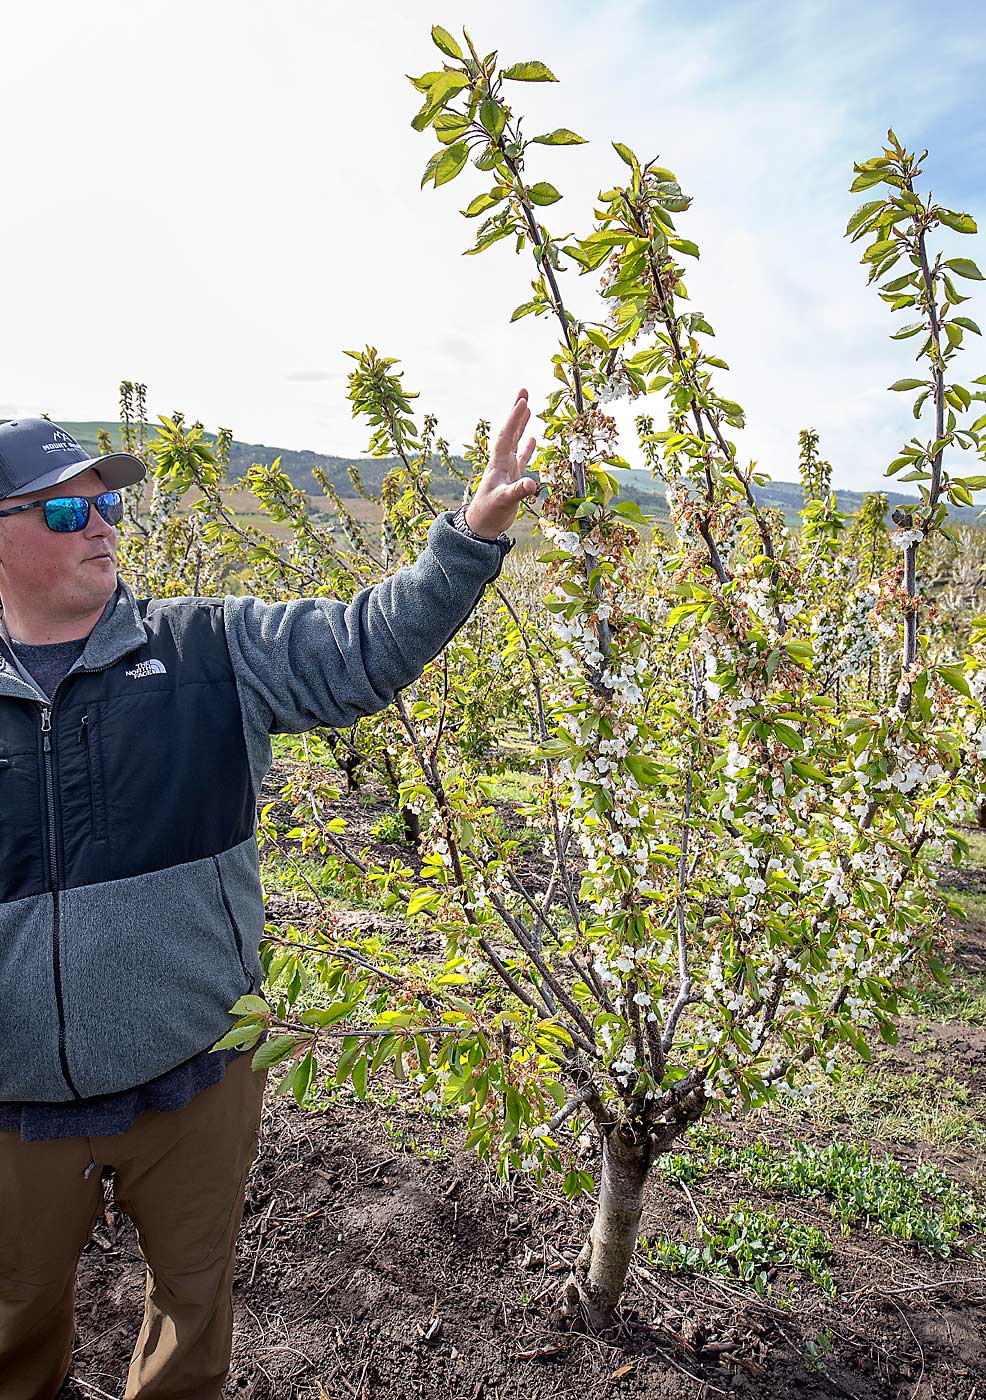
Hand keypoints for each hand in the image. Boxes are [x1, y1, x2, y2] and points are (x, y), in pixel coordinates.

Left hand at [463, 388, 537, 538]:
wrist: (482, 527)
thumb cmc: (489, 514)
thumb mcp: (503, 502)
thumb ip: (517, 492)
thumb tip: (532, 484)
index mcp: (498, 464)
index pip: (506, 436)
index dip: (514, 419)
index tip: (522, 400)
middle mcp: (501, 463)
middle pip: (510, 432)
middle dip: (516, 412)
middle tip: (523, 391)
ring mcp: (507, 470)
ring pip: (515, 442)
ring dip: (522, 425)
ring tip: (528, 407)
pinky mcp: (512, 479)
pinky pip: (522, 458)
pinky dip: (527, 448)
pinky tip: (533, 438)